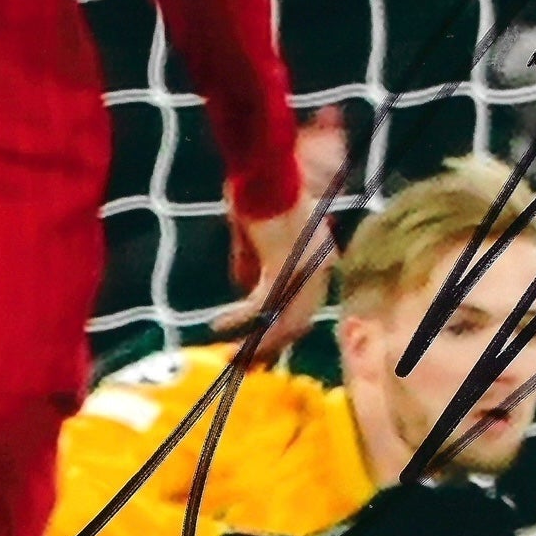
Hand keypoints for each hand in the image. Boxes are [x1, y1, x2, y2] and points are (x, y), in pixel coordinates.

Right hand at [221, 187, 336, 357]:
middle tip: (243, 366)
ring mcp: (303, 269)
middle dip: (269, 350)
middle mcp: (319, 269)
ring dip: (254, 344)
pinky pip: (260, 306)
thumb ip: (252, 263)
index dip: (282, 335)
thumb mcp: (255, 235)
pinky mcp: (283, 266)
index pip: (307, 311)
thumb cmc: (257, 191)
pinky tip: (217, 323)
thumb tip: (243, 289)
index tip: (259, 352)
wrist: (263, 169)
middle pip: (299, 325)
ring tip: (229, 356)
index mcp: (319, 260)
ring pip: (283, 324)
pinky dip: (238, 318)